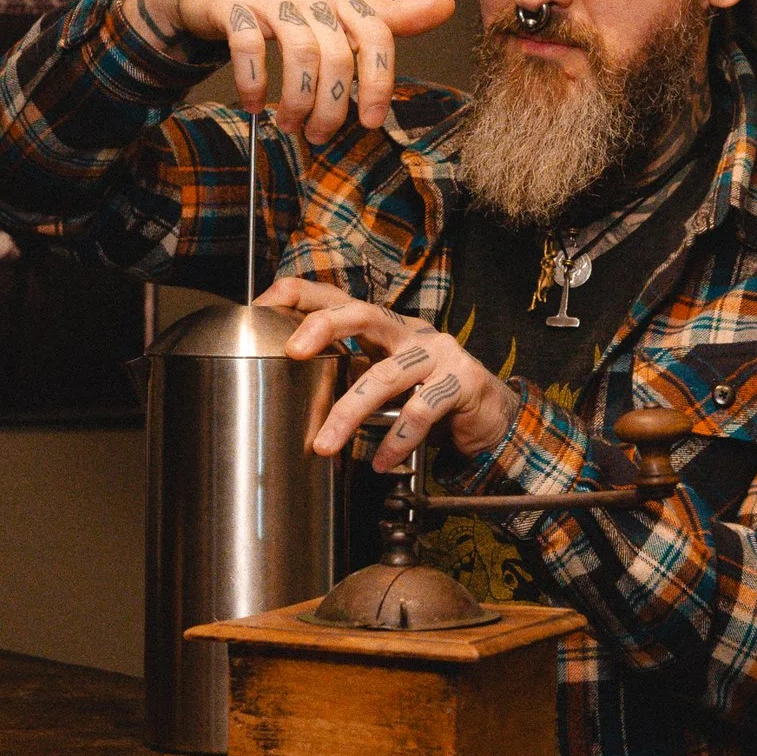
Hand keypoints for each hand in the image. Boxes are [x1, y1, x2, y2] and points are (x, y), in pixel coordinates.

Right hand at [128, 0, 456, 142]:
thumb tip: (447, 5)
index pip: (376, 35)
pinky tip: (255, 104)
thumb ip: (389, 17)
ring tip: (290, 125)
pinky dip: (253, 82)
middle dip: (332, 105)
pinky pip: (248, 45)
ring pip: (299, 52)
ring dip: (297, 100)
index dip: (378, 81)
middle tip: (320, 135)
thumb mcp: (341, 8)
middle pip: (337, 54)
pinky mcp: (233, 3)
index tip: (370, 122)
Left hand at [268, 279, 517, 470]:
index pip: (339, 298)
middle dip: (325, 326)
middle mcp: (410, 332)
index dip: (303, 295)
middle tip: (292, 351)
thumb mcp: (385, 379)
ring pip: (386, 375)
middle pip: (364, 313)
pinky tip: (381, 460)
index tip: (264, 303)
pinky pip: (422, 410)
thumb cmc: (429, 397)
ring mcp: (438, 354)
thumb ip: (350, 375)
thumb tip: (288, 389)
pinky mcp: (462, 382)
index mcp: (386, 327)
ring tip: (324, 445)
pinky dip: (397, 439)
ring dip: (350, 412)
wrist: (491, 418)